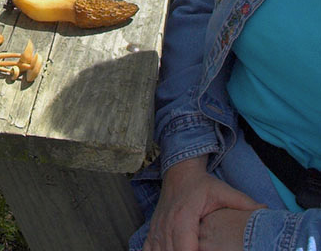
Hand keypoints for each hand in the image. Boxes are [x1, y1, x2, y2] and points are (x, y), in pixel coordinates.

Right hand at [142, 157, 262, 250]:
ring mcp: (157, 227)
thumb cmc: (201, 184)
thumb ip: (243, 203)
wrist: (179, 170)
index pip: (184, 249)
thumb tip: (266, 211)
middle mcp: (166, 224)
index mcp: (183, 218)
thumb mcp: (223, 191)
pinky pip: (147, 248)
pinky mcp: (153, 229)